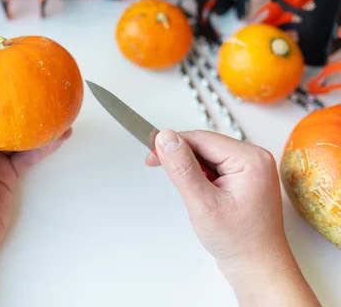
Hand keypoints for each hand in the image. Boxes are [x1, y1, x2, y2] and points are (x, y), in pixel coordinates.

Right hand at [146, 130, 319, 305]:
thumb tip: (165, 138)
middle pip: (205, 145)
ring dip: (190, 169)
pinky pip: (215, 167)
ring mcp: (251, 169)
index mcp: (250, 159)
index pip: (201, 138)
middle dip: (181, 158)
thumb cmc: (238, 241)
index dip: (172, 145)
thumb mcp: (202, 203)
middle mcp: (255, 158)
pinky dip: (200, 177)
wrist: (258, 268)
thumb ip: (182, 168)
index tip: (150, 155)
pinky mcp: (245, 179)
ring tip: (190, 195)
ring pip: (207, 155)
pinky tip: (199, 194)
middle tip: (159, 169)